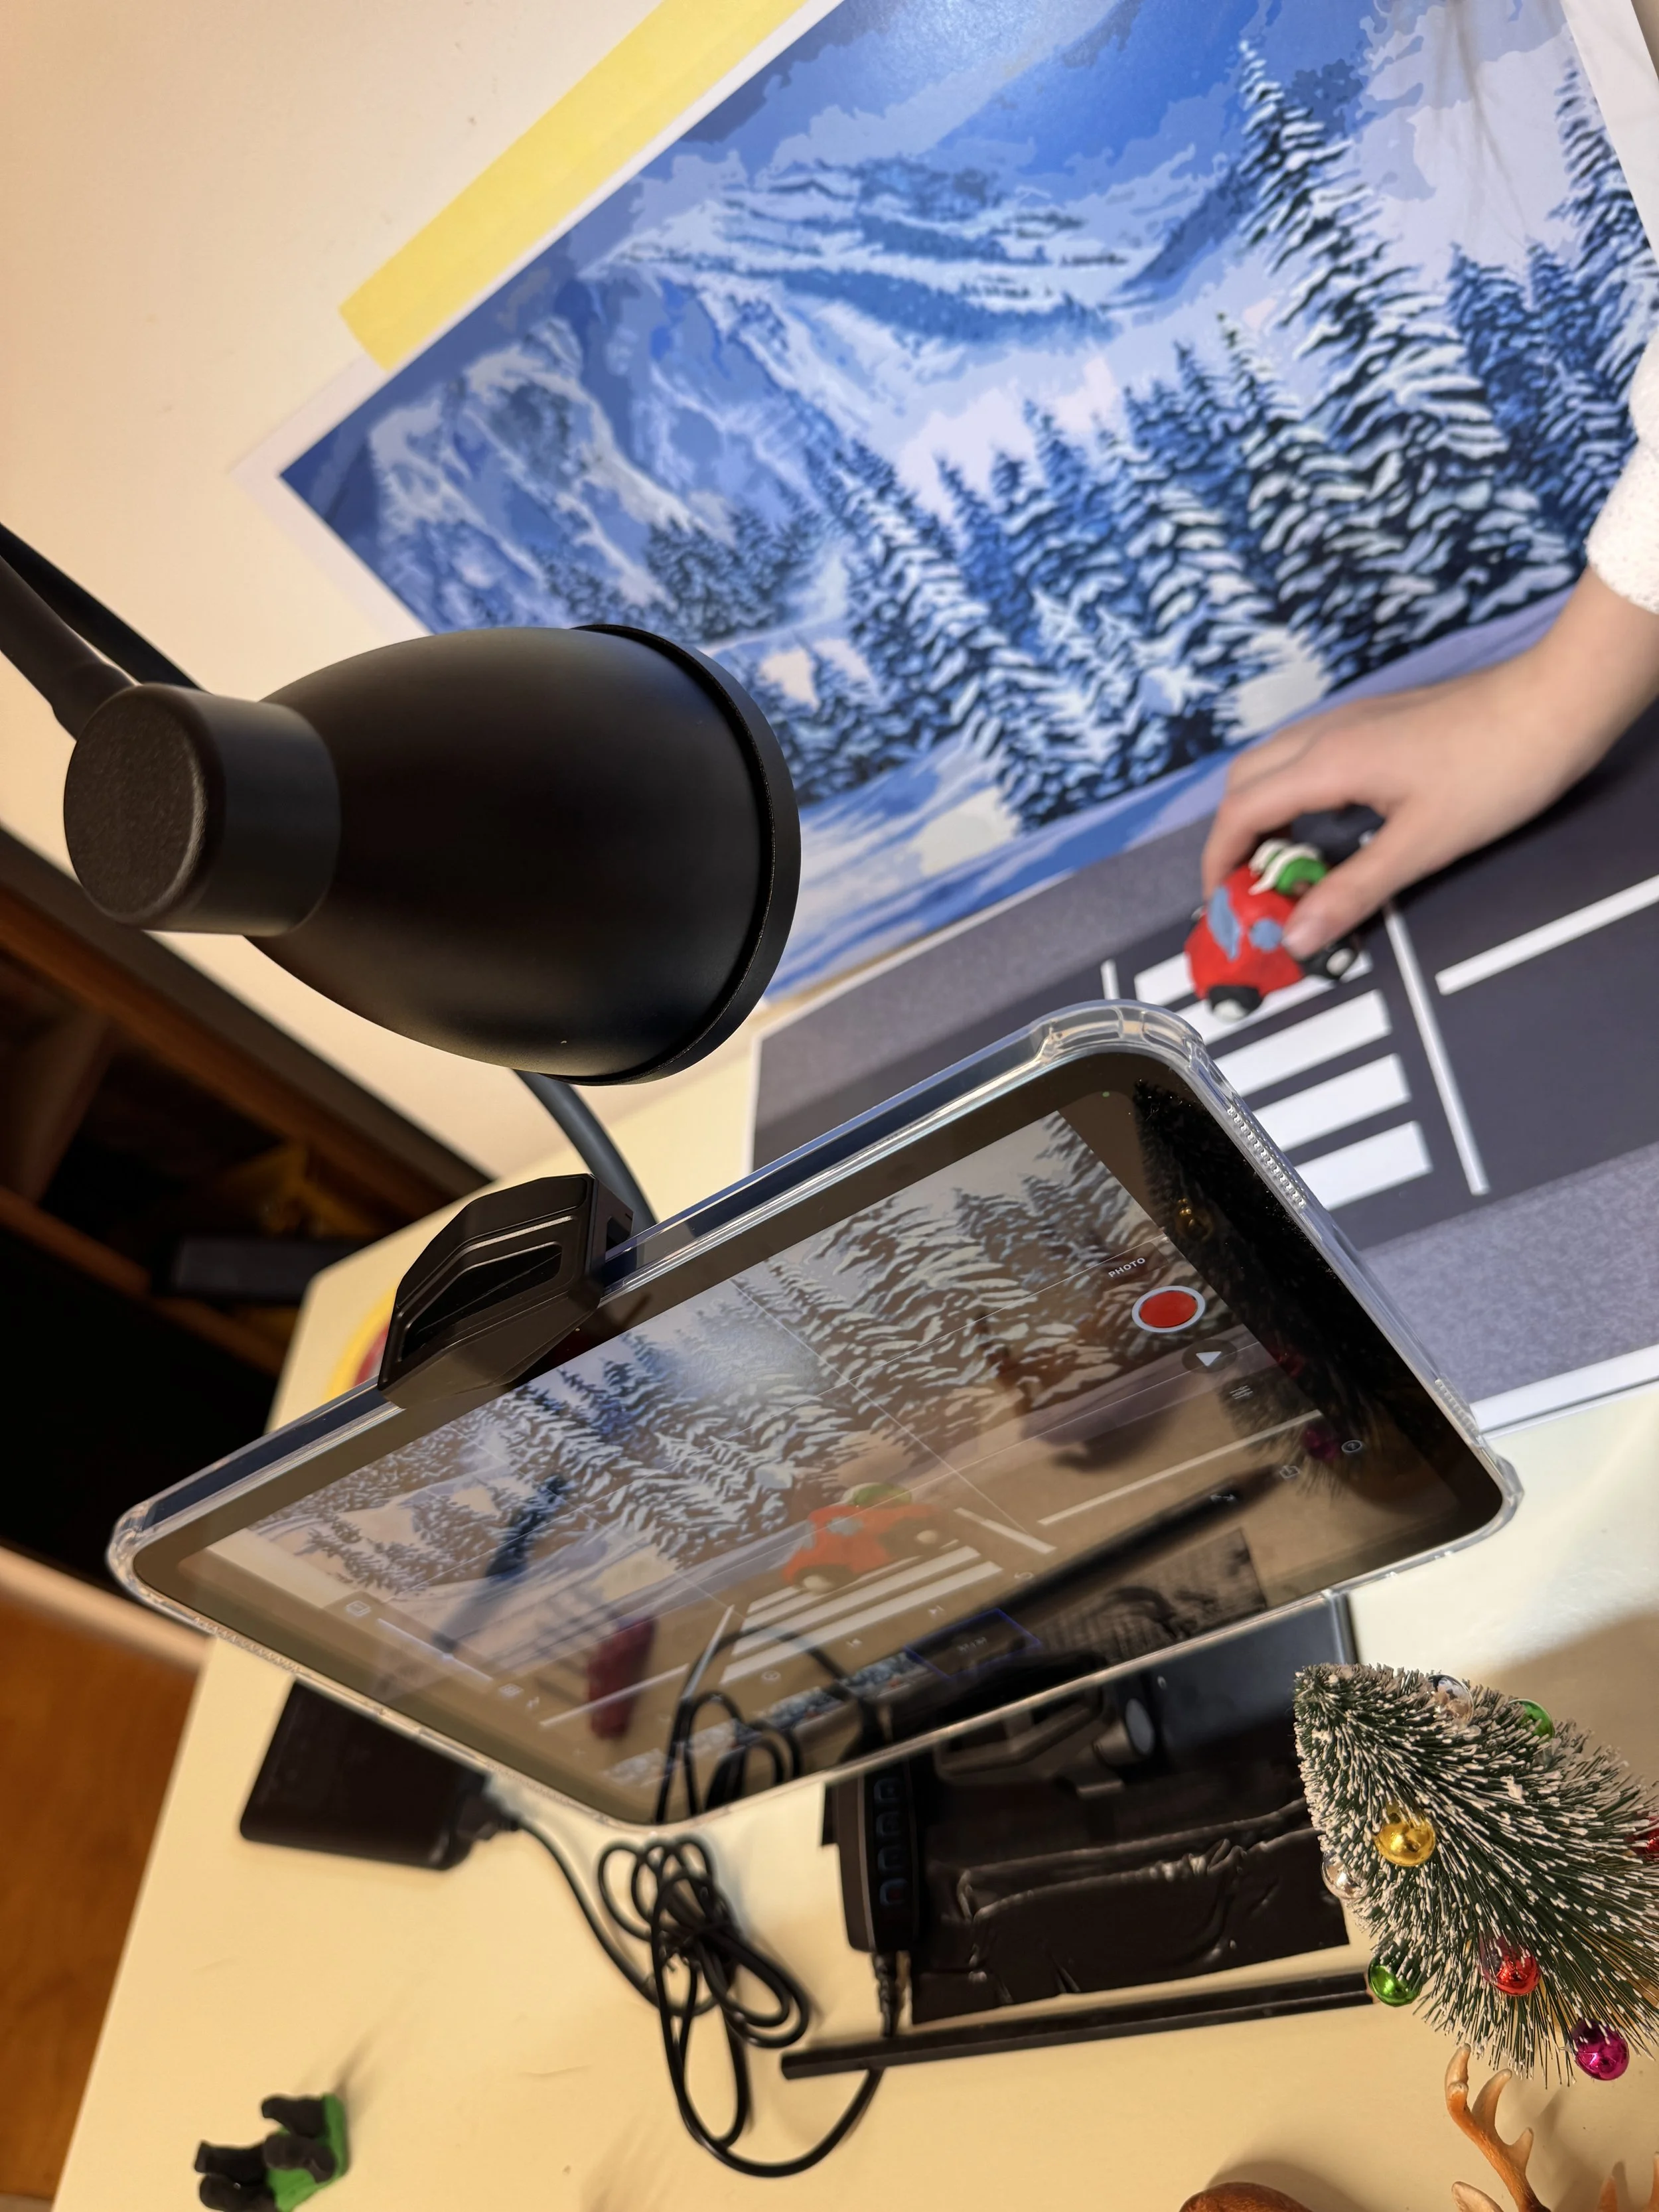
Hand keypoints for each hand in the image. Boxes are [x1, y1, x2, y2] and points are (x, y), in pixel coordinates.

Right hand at [1200, 571, 1658, 956]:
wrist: (1558, 701)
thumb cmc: (1497, 770)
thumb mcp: (1423, 845)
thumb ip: (1353, 890)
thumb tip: (1296, 936)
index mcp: (1327, 763)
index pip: (1240, 811)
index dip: (1218, 860)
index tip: (1222, 903)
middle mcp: (1327, 733)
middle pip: (1244, 780)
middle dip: (1232, 835)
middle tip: (1249, 887)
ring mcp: (1352, 720)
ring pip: (1273, 762)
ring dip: (1261, 811)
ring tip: (1283, 861)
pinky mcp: (1378, 718)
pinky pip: (1306, 753)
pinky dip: (1291, 792)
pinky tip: (1325, 822)